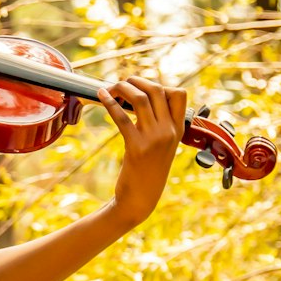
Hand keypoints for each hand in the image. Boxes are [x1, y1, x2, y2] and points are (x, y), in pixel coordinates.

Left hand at [98, 76, 187, 230]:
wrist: (140, 200)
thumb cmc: (148, 173)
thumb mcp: (163, 148)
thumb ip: (160, 126)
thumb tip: (143, 102)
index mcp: (178, 130)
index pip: (179, 94)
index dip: (161, 84)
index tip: (144, 88)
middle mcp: (169, 132)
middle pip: (156, 89)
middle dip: (137, 81)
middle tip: (123, 83)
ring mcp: (154, 139)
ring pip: (140, 99)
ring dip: (122, 88)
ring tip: (110, 88)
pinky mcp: (136, 147)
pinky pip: (122, 117)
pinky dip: (110, 103)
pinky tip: (101, 96)